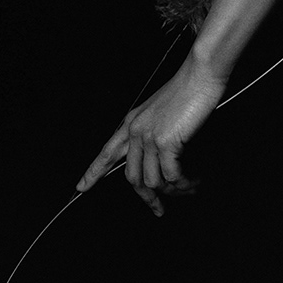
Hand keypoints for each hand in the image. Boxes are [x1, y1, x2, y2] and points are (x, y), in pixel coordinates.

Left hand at [75, 55, 226, 215]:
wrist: (201, 74)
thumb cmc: (188, 88)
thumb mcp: (162, 110)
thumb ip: (154, 130)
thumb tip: (162, 155)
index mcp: (132, 122)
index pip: (107, 152)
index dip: (93, 172)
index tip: (81, 187)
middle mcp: (136, 131)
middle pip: (132, 177)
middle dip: (146, 198)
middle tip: (158, 209)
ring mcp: (149, 137)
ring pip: (152, 180)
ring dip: (171, 191)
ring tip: (189, 189)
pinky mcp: (166, 142)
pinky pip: (171, 176)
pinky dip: (183, 183)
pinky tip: (193, 181)